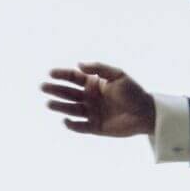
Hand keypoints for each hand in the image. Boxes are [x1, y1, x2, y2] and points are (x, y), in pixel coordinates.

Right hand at [41, 62, 155, 136]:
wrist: (146, 113)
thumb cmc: (133, 92)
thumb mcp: (118, 75)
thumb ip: (99, 68)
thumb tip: (78, 64)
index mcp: (93, 83)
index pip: (73, 77)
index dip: (61, 75)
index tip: (50, 74)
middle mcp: (89, 97)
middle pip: (68, 93)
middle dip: (55, 90)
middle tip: (43, 87)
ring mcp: (91, 112)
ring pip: (71, 109)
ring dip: (60, 107)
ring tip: (49, 104)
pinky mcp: (95, 127)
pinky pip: (80, 126)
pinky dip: (72, 125)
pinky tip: (65, 121)